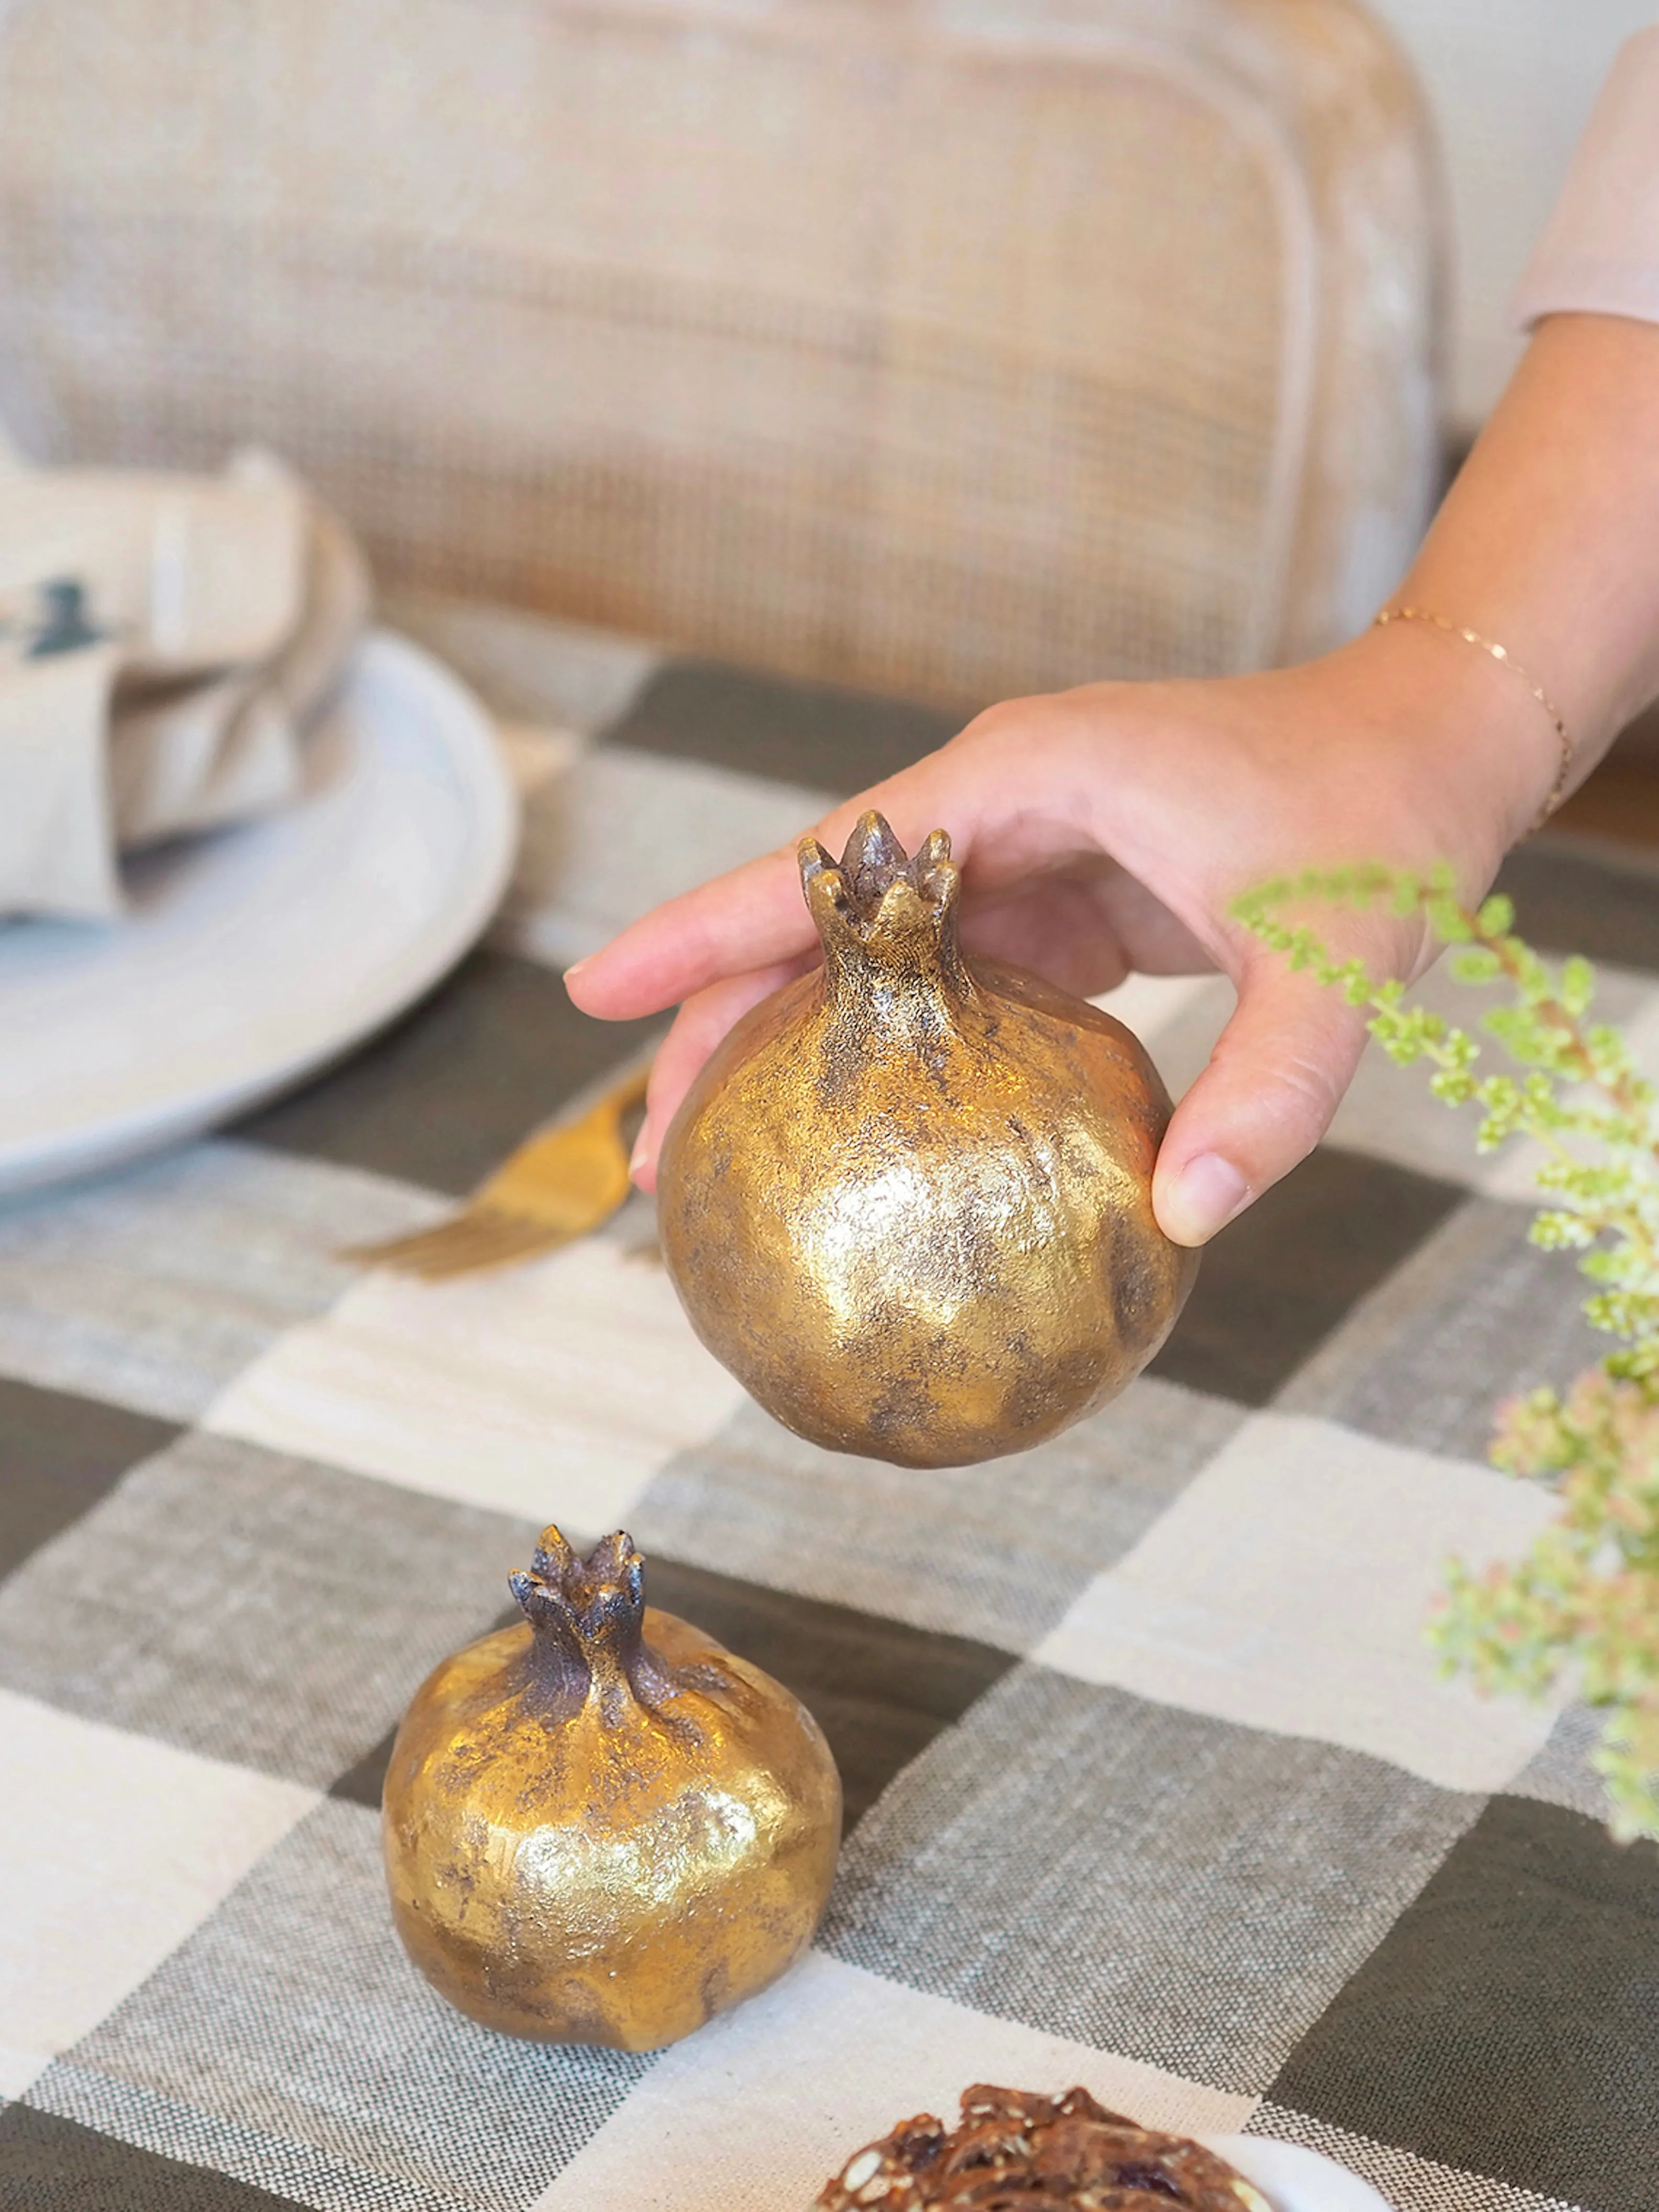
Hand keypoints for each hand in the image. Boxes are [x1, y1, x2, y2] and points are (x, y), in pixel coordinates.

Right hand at [567, 623, 1555, 1241]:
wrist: (1438, 743)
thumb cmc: (1383, 818)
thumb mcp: (1339, 956)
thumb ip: (1272, 1086)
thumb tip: (1186, 1221)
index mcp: (1023, 779)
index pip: (828, 861)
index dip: (707, 927)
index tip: (596, 990)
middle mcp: (1000, 806)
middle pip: (816, 921)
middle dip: (720, 1025)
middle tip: (649, 1156)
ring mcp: (1026, 854)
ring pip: (868, 962)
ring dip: (794, 1054)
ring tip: (721, 1170)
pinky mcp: (1063, 904)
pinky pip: (948, 990)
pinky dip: (895, 1062)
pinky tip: (865, 1146)